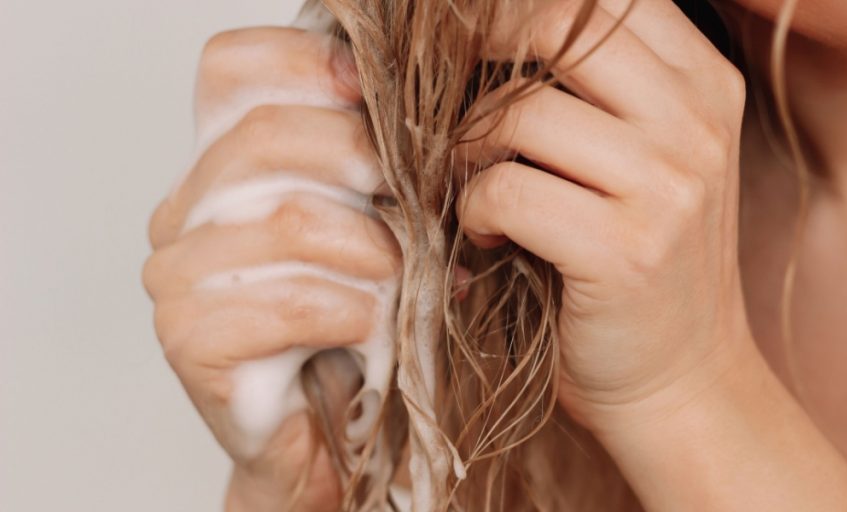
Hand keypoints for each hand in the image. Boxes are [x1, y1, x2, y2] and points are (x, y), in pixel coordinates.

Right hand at [142, 27, 397, 510]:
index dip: (304, 62)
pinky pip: (287, 300)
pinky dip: (350, 311)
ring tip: (403, 282)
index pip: (232, 70)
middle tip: (414, 207)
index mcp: (220, 168)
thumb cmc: (355, 328)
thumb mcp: (372, 228)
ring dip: (372, 251)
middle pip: (265, 139)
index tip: (370, 90)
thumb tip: (419, 120)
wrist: (330, 438)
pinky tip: (370, 329)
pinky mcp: (188, 340)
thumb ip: (372, 171)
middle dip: (360, 162)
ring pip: (288, 221)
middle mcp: (183, 212)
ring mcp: (176, 276)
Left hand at [455, 0, 752, 432]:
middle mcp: (697, 122)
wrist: (681, 381)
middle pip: (560, 26)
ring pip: (522, 113)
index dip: (516, 5)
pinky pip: (507, 190)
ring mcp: (669, 186)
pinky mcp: (626, 250)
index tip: (469, 33)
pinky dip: (474, 209)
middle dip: (480, 50)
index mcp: (705, 83)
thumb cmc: (641, 266)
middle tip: (448, 98)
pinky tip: (486, 235)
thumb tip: (479, 31)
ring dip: (469, 147)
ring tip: (469, 184)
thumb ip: (592, 91)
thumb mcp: (644, 159)